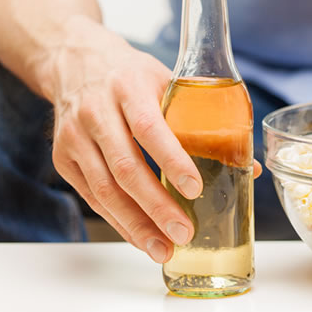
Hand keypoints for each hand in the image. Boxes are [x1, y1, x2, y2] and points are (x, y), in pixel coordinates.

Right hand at [44, 17, 260, 261]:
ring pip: (104, 189)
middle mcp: (96, 112)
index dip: (172, 160)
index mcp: (129, 87)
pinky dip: (118, 220)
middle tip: (184, 232)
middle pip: (125, 167)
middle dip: (156, 206)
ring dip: (135, 224)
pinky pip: (92, 197)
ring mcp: (75, 137)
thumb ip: (204, 120)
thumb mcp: (168, 82)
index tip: (195, 188)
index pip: (150, 128)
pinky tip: (141, 237)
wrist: (76, 62)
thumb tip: (247, 166)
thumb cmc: (133, 76)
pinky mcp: (64, 158)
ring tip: (163, 249)